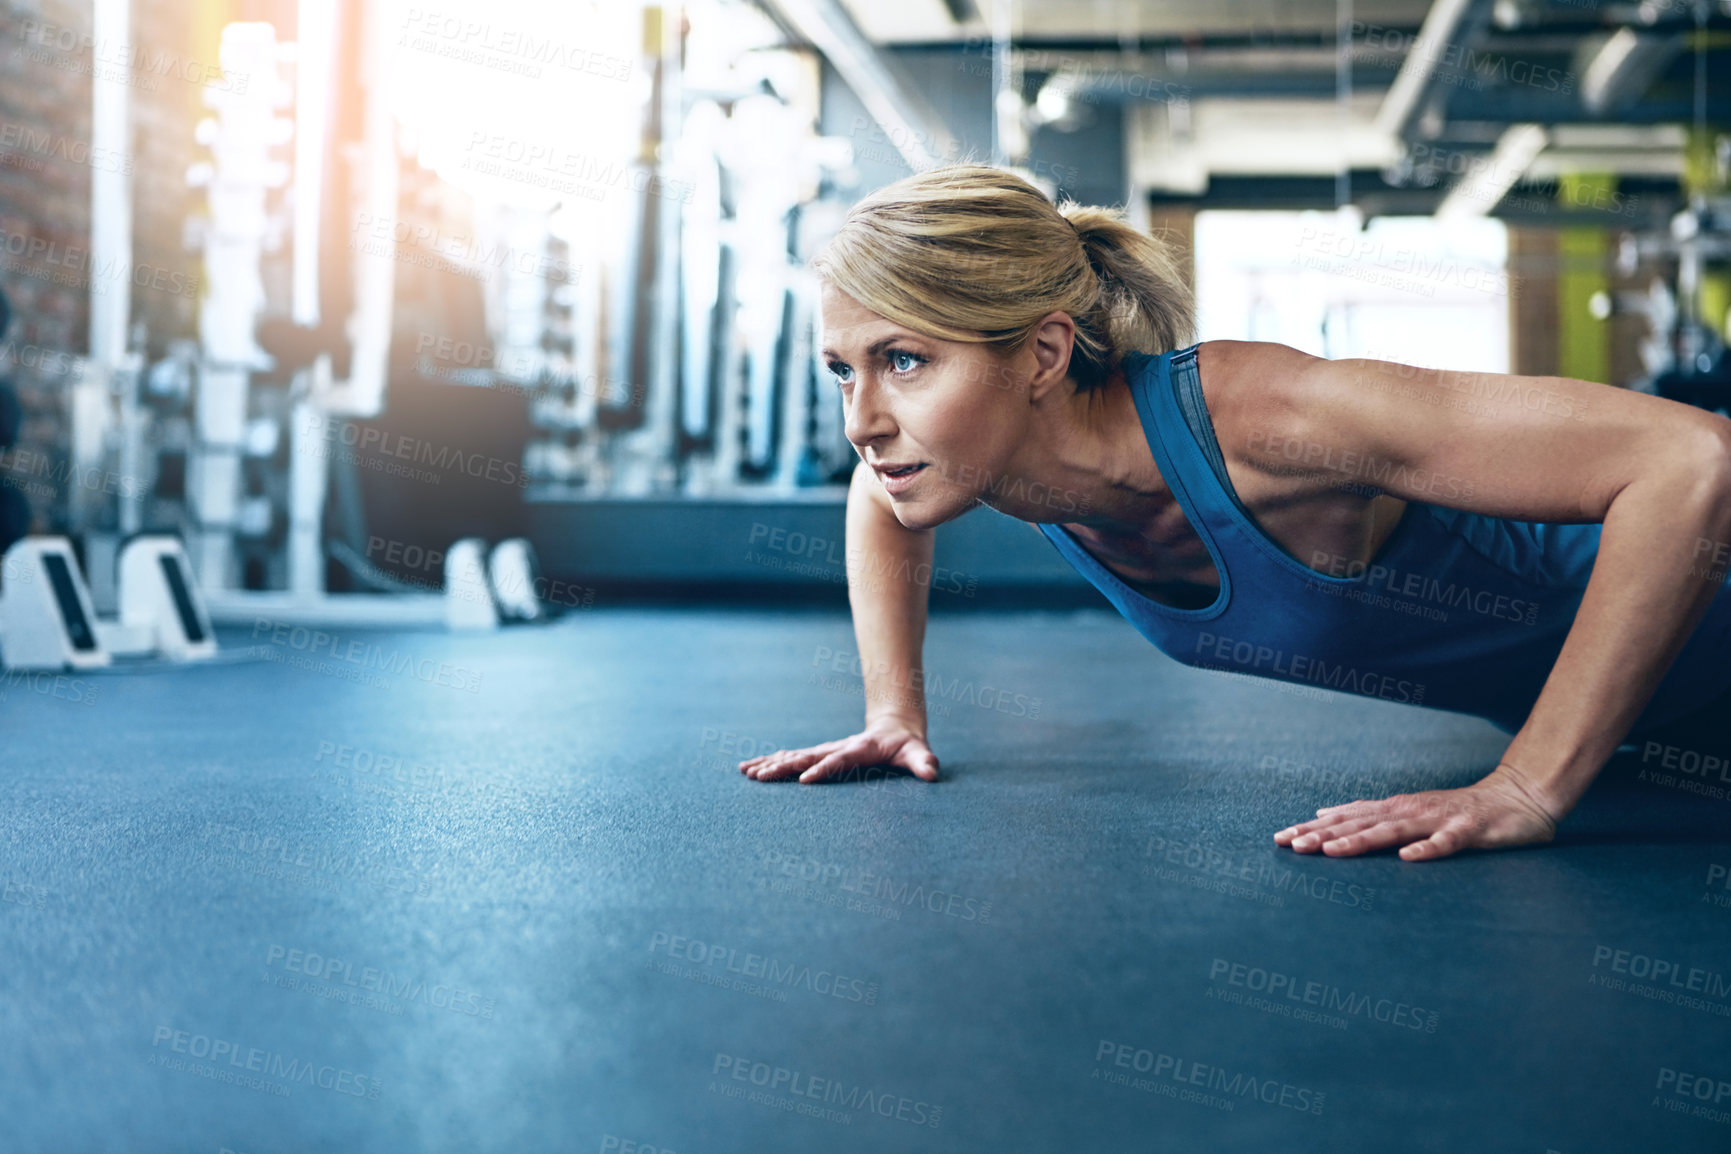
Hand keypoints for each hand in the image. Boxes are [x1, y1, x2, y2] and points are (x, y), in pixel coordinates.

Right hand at [738, 717, 938, 783]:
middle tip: (760, 777)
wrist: (895, 728)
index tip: (803, 781)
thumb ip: (924, 762)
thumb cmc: (907, 746)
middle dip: (782, 767)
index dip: (822, 769)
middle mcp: (837, 748)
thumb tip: (933, 772)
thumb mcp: (918, 753)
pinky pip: (791, 758)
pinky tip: (751, 769)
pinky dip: (770, 762)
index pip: (837, 761)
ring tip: (746, 772)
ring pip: (793, 756)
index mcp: (858, 750)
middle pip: (806, 757)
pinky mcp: (819, 754)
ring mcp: (825, 750)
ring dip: (769, 764)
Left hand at [1273, 764, 1559, 861]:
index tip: (1279, 839)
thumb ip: (1368, 813)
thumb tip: (1324, 813)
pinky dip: (1427, 850)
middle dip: (1324, 835)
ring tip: (1331, 851)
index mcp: (1393, 809)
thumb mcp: (1407, 810)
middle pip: (1359, 823)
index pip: (1344, 818)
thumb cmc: (1458, 810)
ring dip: (1361, 840)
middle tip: (1291, 846)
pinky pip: (1446, 843)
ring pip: (1393, 832)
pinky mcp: (1468, 831)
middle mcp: (1409, 811)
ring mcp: (1438, 819)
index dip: (1312, 828)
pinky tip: (1408, 859)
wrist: (1518, 797)